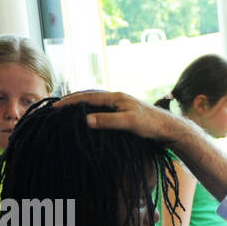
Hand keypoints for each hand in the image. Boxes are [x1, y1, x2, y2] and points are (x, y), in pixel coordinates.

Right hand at [55, 90, 183, 143]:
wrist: (171, 129)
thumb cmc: (152, 125)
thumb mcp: (129, 123)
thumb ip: (108, 121)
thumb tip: (86, 120)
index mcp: (116, 98)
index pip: (87, 97)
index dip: (70, 101)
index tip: (55, 107)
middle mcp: (117, 99)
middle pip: (89, 96)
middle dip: (72, 100)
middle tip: (57, 107)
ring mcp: (121, 105)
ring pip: (96, 102)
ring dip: (82, 105)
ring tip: (68, 111)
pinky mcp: (125, 113)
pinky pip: (103, 109)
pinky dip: (92, 111)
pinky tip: (90, 118)